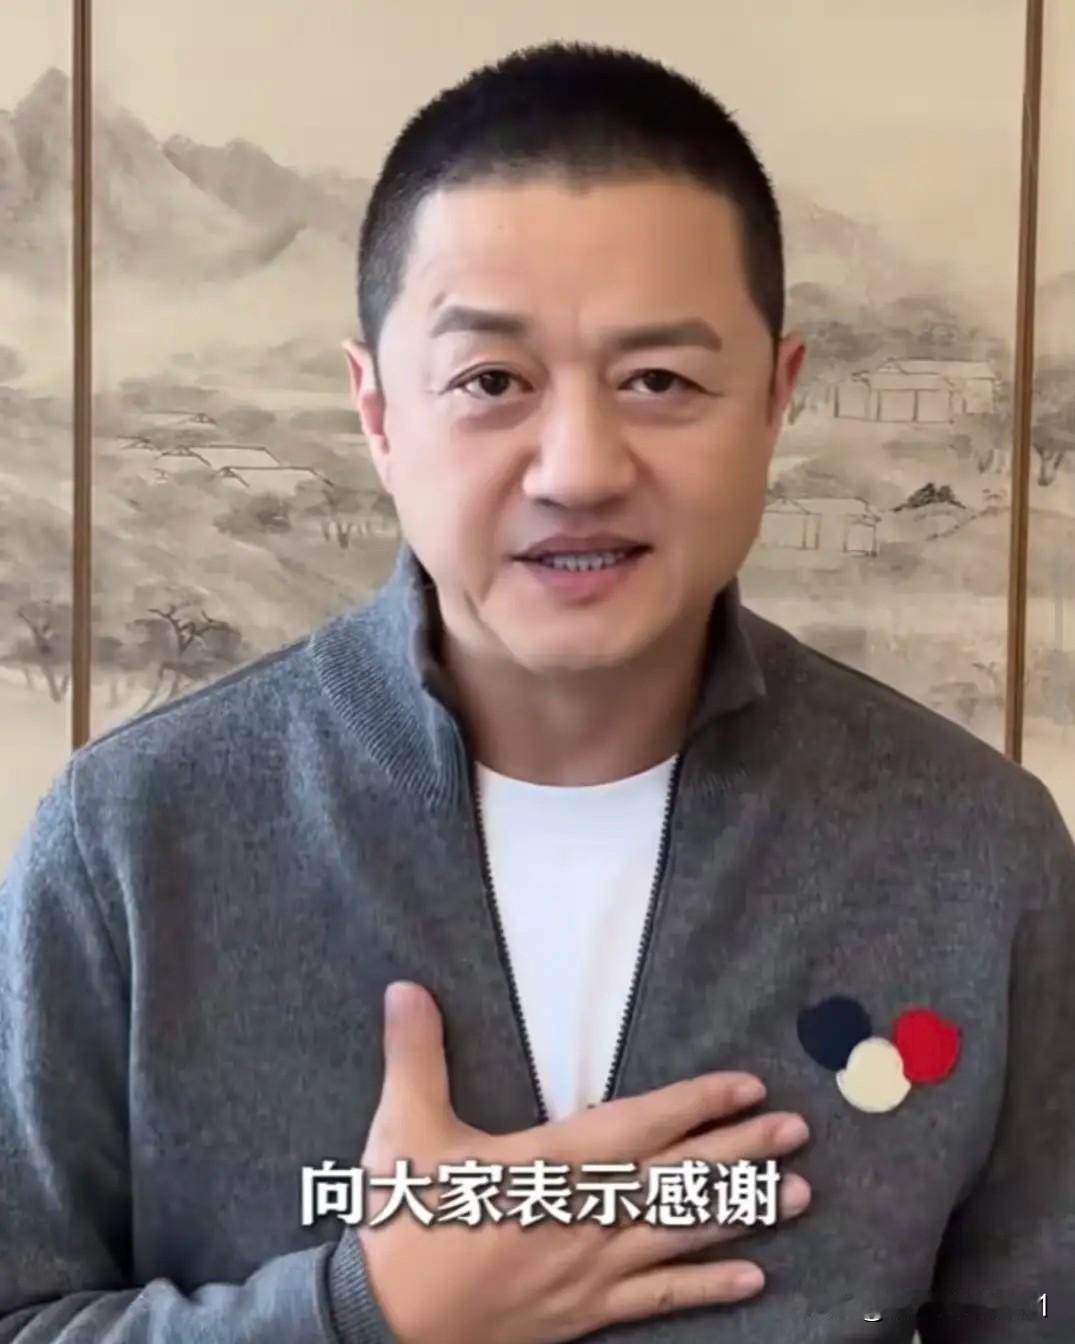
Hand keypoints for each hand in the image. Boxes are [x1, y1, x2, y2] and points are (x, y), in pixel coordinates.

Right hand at [358, 982, 810, 1343]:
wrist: (386, 1327)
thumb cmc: (403, 1224)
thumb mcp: (404, 1130)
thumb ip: (414, 1055)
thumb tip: (405, 987)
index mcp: (552, 1164)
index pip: (642, 1125)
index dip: (697, 1104)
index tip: (747, 1088)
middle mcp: (588, 1215)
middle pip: (680, 1177)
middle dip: (742, 1152)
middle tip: (798, 1132)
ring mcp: (592, 1269)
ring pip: (683, 1234)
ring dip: (744, 1213)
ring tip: (800, 1196)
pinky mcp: (585, 1313)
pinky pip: (658, 1300)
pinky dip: (706, 1289)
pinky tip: (752, 1280)